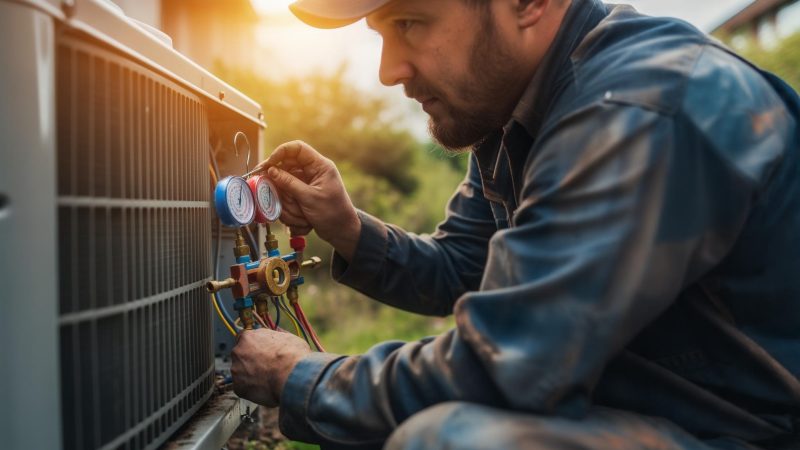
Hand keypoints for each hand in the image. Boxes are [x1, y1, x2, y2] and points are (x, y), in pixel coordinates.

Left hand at [231, 328, 311, 406]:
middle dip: (250, 361)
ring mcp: (236, 370)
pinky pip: (243, 387)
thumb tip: (277, 333)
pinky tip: (264, 387)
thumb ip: (275, 335)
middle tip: (265, 366)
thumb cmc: (292, 356)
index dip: (253, 346)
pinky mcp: (238, 387)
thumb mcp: (287, 337)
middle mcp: (238, 351)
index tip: (259, 352)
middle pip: (241, 356)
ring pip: (241, 372)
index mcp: (248, 337)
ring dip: (250, 375)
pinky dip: (251, 388)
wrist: (292, 376)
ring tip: (267, 378)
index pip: (244, 339)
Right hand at [252, 141, 360, 260]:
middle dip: (279, 184)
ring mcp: (306, 184)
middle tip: (270, 193)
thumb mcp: (310, 198)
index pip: (297, 148)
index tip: (269, 164)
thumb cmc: (334, 214)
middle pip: (286, 167)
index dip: (280, 152)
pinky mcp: (301, 195)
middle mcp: (312, 172)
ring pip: (284, 185)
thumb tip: (271, 170)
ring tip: (300, 216)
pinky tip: (301, 221)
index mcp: (320, 166)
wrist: (342, 232)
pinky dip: (290, 210)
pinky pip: (287, 197)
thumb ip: (289, 183)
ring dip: (287, 202)